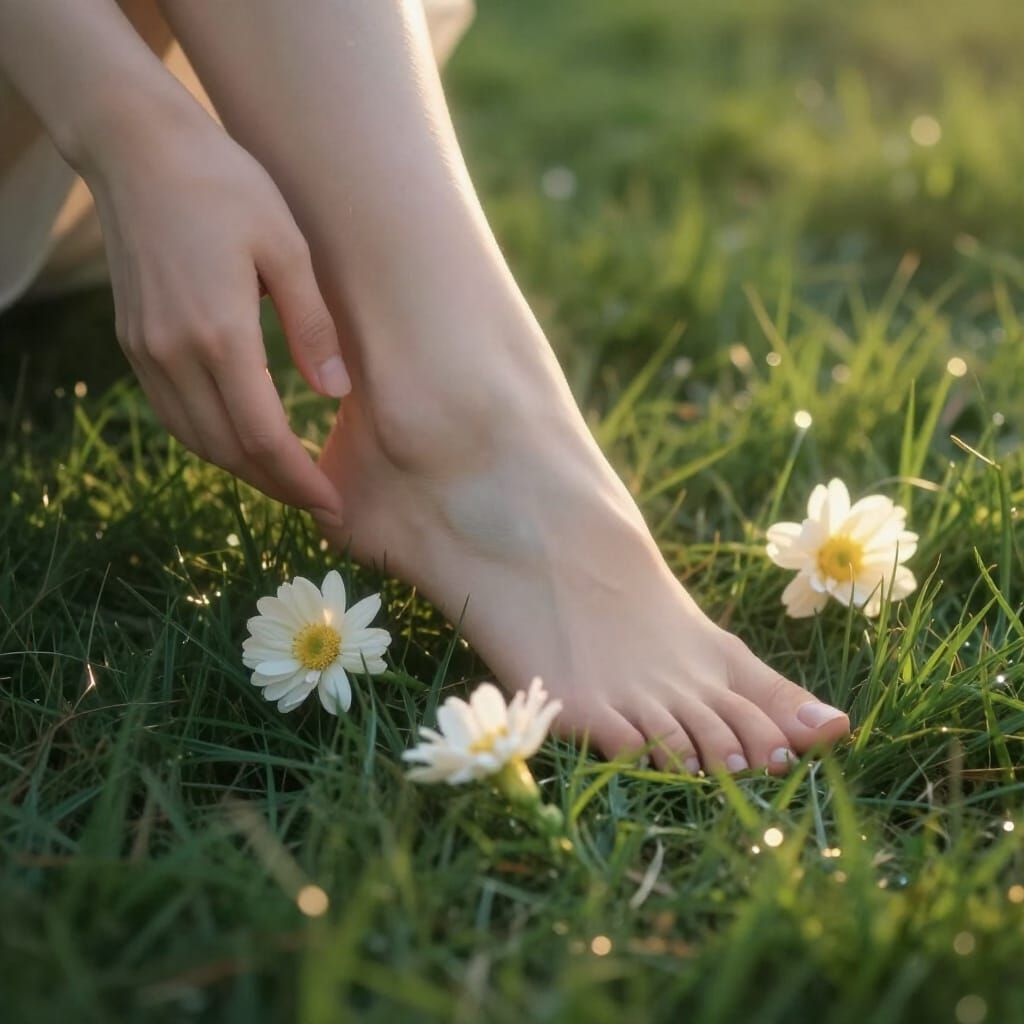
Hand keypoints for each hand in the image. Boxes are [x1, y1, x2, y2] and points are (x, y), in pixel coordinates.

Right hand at [84, 112, 346, 515]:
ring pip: (197, 440)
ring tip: (287, 482)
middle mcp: (174, 354)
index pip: (264, 438)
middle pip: (229, 451)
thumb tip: (335, 392)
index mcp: (219, 335)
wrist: (137, 148)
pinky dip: (211, 440)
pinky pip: (174, 414)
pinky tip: (241, 442)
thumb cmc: (224, 185)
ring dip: (244, 470)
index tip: (333, 503)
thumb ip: (312, 326)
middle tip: (320, 504)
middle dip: (277, 487)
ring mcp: (146, 352)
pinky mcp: (134, 343)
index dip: (301, 481)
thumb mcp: (288, 247)